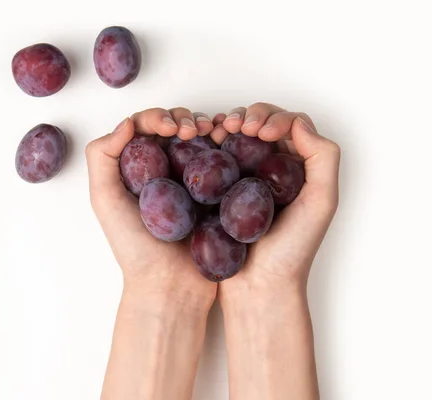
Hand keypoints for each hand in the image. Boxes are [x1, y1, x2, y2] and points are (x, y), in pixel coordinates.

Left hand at [85, 107, 216, 309]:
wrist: (171, 286)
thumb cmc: (135, 247)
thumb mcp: (105, 201)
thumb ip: (102, 157)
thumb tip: (127, 122)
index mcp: (134, 168)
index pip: (143, 127)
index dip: (156, 117)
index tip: (169, 128)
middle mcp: (161, 170)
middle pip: (172, 128)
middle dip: (183, 118)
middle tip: (192, 130)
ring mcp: (190, 182)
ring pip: (199, 140)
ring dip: (205, 127)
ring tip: (213, 132)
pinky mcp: (215, 193)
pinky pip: (221, 160)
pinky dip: (225, 145)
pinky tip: (228, 143)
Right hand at [211, 103, 340, 290]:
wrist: (257, 286)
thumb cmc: (292, 250)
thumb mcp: (322, 202)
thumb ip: (322, 158)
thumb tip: (297, 124)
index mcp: (299, 168)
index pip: (291, 125)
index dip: (275, 118)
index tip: (259, 133)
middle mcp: (273, 169)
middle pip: (263, 124)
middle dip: (250, 115)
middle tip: (238, 127)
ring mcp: (244, 178)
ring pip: (237, 136)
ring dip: (229, 124)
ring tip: (220, 130)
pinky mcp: (221, 190)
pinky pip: (216, 156)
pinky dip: (211, 142)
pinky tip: (206, 142)